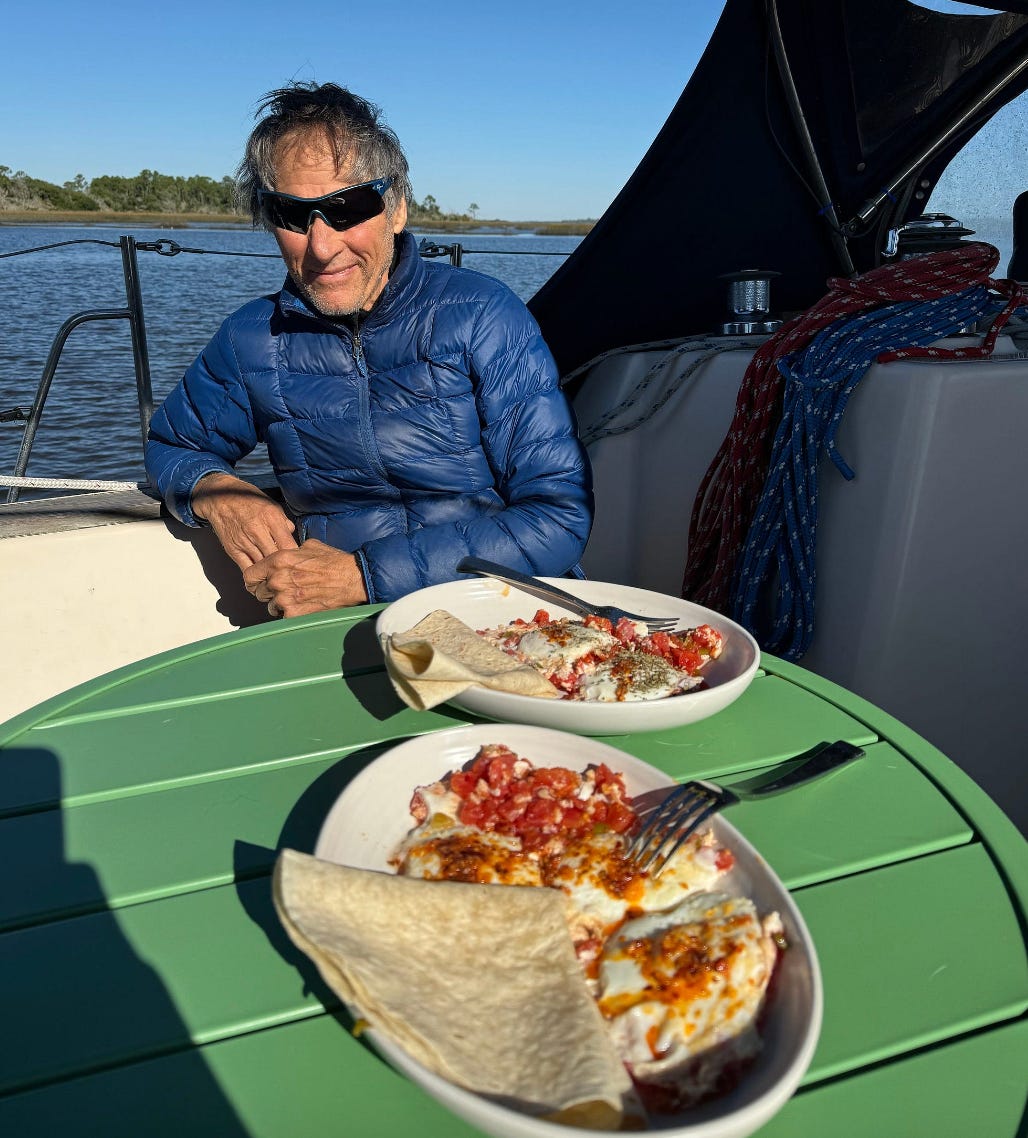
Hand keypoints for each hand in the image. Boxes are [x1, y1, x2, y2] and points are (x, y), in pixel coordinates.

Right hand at [191, 472, 297, 569]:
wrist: (220, 498)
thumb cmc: (248, 500)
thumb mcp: (272, 505)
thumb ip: (284, 522)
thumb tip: (293, 537)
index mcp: (271, 519)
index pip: (289, 546)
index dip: (296, 555)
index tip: (298, 558)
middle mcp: (258, 531)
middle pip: (277, 559)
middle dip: (285, 566)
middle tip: (289, 569)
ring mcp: (244, 542)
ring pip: (263, 566)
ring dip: (271, 572)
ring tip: (278, 574)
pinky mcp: (233, 550)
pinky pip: (247, 569)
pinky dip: (256, 575)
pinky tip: (262, 575)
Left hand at [242, 539, 368, 617]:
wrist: (352, 579)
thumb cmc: (334, 562)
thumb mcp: (309, 546)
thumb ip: (291, 551)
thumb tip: (286, 553)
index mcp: (278, 560)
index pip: (249, 575)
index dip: (254, 580)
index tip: (259, 583)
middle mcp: (278, 579)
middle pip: (259, 592)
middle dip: (269, 592)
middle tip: (283, 591)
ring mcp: (285, 598)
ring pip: (270, 606)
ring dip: (279, 604)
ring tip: (296, 599)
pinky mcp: (294, 613)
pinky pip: (282, 617)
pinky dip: (291, 614)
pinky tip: (303, 607)